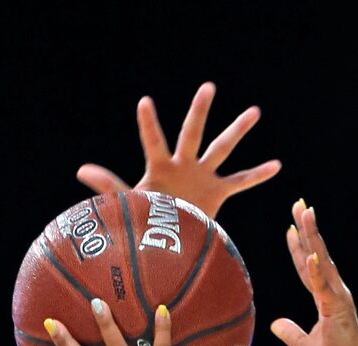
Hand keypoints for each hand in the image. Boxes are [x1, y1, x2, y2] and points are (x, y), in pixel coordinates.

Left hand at [76, 81, 280, 222]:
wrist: (165, 246)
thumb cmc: (143, 221)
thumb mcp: (127, 202)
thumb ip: (107, 185)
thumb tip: (81, 169)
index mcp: (160, 168)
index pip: (153, 141)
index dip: (149, 124)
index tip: (145, 102)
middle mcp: (183, 166)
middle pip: (193, 133)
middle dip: (199, 112)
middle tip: (208, 88)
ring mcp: (202, 176)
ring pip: (222, 148)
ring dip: (237, 131)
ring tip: (254, 112)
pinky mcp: (217, 192)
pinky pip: (241, 181)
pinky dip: (257, 174)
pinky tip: (275, 165)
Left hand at [270, 201, 357, 345]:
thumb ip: (290, 333)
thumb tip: (275, 324)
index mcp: (326, 299)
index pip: (308, 268)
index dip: (299, 248)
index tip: (291, 228)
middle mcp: (334, 292)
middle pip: (316, 255)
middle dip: (308, 229)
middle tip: (299, 204)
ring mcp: (337, 298)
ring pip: (322, 261)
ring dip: (313, 236)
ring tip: (306, 212)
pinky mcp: (338, 308)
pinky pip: (323, 286)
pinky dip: (316, 269)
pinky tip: (310, 252)